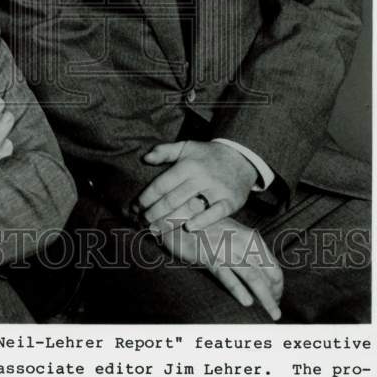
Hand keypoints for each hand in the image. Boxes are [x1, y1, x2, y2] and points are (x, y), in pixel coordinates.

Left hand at [135, 140, 256, 232]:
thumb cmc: (207, 155)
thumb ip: (164, 151)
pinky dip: (202, 221)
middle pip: (172, 199)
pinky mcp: (230, 201)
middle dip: (154, 213)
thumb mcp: (186, 147)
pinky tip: (188, 228)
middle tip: (141, 222)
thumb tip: (145, 158)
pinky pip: (215, 213)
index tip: (135, 207)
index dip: (146, 197)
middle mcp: (201, 177)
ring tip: (155, 230)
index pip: (162, 184)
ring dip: (170, 221)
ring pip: (189, 208)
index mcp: (188, 164)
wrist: (241, 158)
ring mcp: (217, 189)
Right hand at [160, 216, 282, 320]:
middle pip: (267, 273)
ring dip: (265, 298)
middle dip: (275, 295)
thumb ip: (247, 251)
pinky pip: (227, 275)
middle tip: (275, 313)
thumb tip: (263, 275)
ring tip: (272, 314)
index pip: (273, 265)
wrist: (178, 218)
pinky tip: (247, 302)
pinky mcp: (208, 255)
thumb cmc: (206, 229)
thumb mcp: (232, 236)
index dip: (278, 286)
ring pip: (252, 277)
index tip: (277, 299)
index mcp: (250, 237)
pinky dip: (238, 289)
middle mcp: (242, 242)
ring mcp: (225, 248)